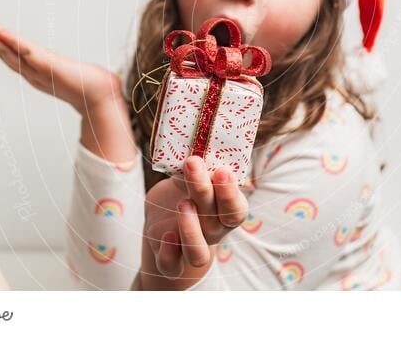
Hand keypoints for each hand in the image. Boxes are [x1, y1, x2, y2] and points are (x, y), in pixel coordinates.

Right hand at [0, 5, 121, 114]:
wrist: (103, 101)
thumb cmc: (91, 86)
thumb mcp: (69, 72)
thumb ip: (61, 67)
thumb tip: (60, 63)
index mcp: (36, 71)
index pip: (11, 54)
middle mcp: (34, 73)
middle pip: (4, 53)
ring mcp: (41, 71)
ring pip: (10, 53)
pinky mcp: (52, 68)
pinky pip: (31, 54)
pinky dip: (16, 44)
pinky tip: (4, 33)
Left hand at [140, 156, 247, 286]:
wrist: (164, 222)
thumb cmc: (184, 191)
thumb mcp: (190, 176)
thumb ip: (196, 164)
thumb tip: (197, 135)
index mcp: (224, 211)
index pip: (236, 208)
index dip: (230, 192)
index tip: (221, 169)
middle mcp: (212, 232)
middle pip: (217, 220)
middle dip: (206, 191)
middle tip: (193, 163)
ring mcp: (191, 247)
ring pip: (198, 252)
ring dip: (191, 228)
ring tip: (182, 203)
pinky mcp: (169, 260)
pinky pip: (172, 266)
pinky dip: (169, 254)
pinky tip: (166, 234)